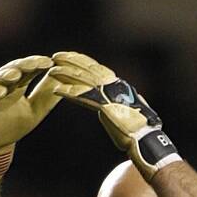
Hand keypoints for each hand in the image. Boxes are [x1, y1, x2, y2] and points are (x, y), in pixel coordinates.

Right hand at [0, 55, 60, 181]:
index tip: (50, 62)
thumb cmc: (13, 125)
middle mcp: (2, 86)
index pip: (27, 70)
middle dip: (23, 66)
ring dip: (4, 77)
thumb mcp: (35, 111)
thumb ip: (47, 97)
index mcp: (17, 85)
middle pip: (12, 70)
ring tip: (15, 75)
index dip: (37, 64)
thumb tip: (66, 82)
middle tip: (36, 63)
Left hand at [48, 51, 180, 179]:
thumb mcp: (122, 114)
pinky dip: (69, 93)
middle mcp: (113, 85)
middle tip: (55, 57)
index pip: (96, 68)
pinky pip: (83, 97)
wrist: (145, 140)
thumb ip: (110, 107)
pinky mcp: (105, 107)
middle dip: (71, 61)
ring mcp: (109, 95)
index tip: (68, 56)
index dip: (81, 60)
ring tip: (51, 71)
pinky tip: (56, 90)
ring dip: (65, 74)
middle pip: (88, 68)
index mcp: (117, 85)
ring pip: (83, 80)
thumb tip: (102, 108)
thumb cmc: (135, 132)